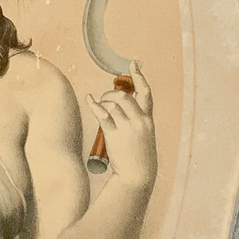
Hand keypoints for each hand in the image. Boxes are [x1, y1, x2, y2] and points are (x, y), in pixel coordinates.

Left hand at [86, 61, 156, 192]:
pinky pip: (102, 114)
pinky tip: (89, 99)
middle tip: (105, 98)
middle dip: (112, 93)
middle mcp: (139, 121)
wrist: (138, 175)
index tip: (134, 63)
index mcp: (148, 120)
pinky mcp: (114, 135)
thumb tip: (119, 105)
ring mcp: (127, 128)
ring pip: (112, 104)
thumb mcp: (144, 135)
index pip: (146, 92)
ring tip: (99, 105)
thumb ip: (136, 120)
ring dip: (103, 101)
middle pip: (124, 96)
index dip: (140, 76)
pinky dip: (94, 105)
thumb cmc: (139, 156)